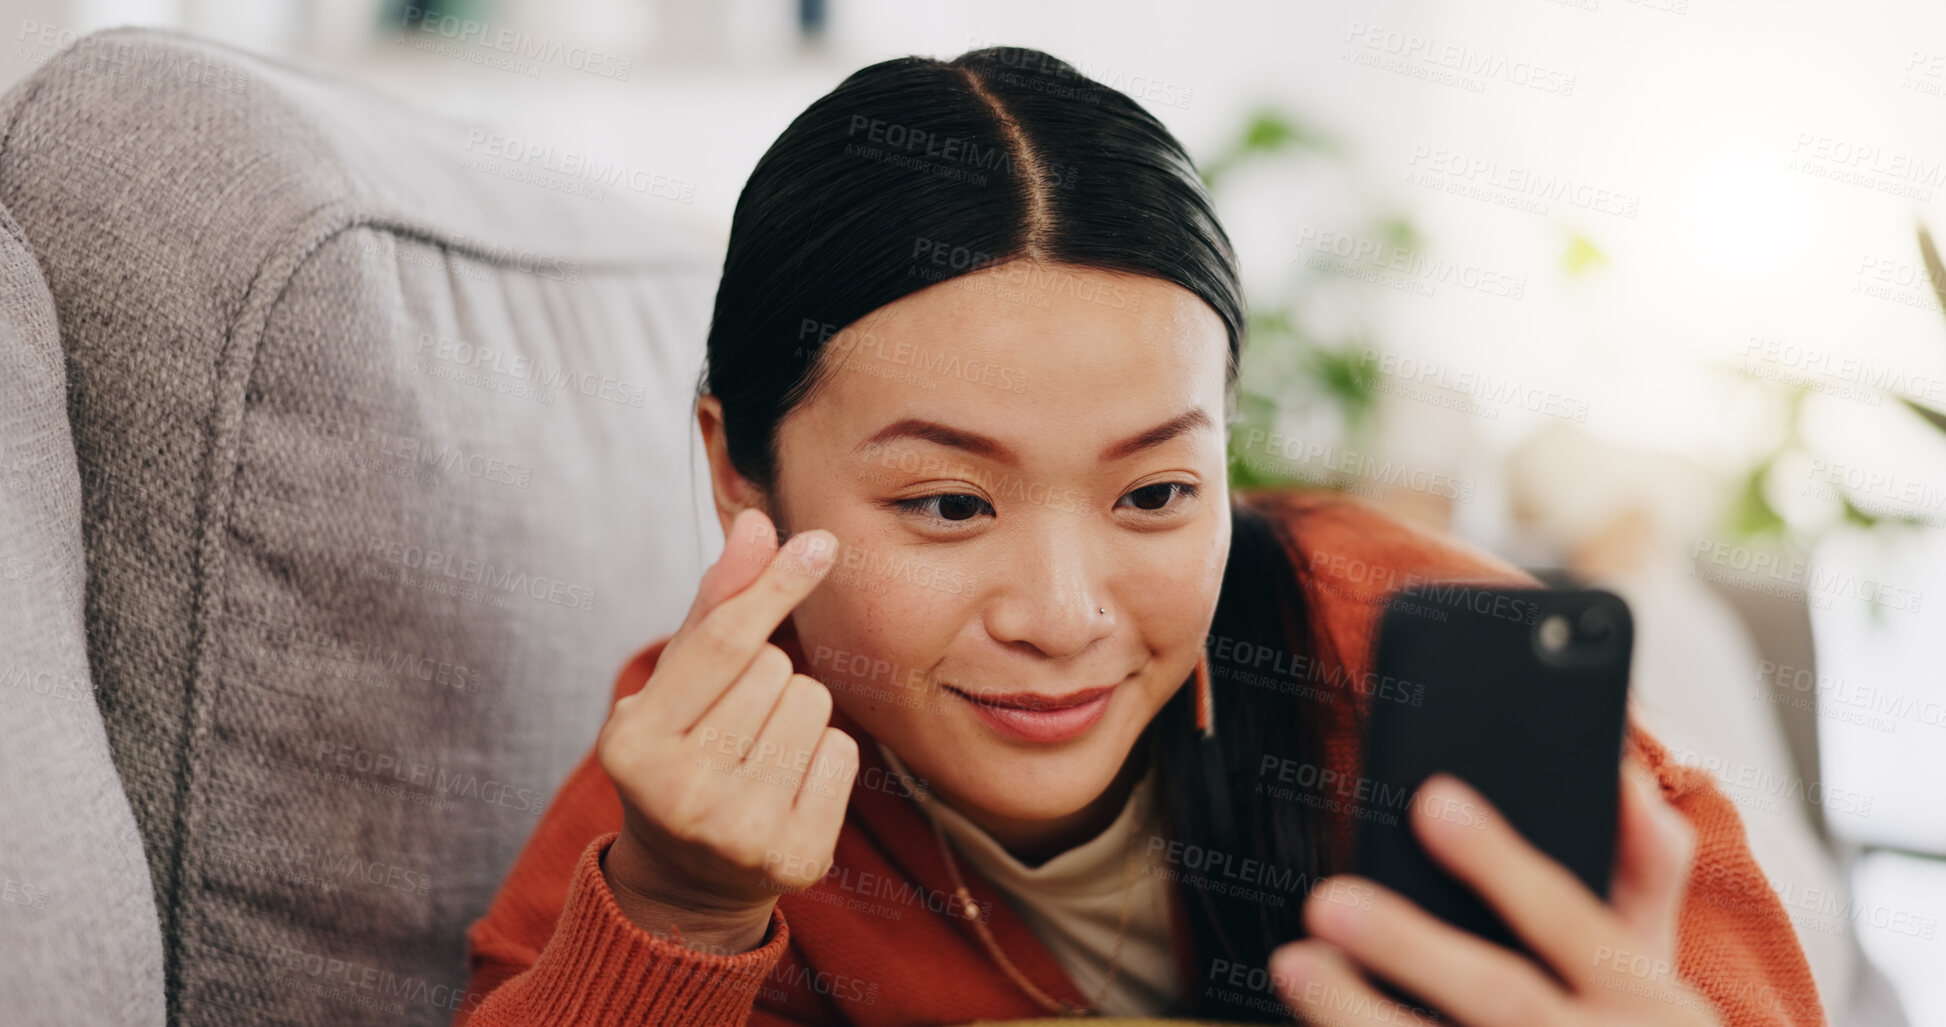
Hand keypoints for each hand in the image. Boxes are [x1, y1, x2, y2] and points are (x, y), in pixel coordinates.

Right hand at [597, 507, 856, 953]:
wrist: (689, 881)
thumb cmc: (682, 754)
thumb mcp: (677, 682)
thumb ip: (716, 604)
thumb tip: (757, 522)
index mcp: (631, 742)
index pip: (722, 642)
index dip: (774, 586)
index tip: (820, 542)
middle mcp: (679, 794)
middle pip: (777, 670)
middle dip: (767, 678)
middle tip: (732, 726)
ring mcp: (738, 834)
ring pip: (814, 705)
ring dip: (798, 714)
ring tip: (757, 755)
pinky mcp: (795, 861)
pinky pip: (843, 754)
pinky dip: (824, 757)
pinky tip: (786, 788)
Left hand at [1271, 761, 1720, 1025]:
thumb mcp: (1658, 960)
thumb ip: (1643, 862)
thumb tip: (1619, 770)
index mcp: (1647, 998)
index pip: (1571, 920)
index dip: (1501, 863)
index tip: (1433, 801)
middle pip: (1501, 998)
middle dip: (1413, 946)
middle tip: (1328, 899)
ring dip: (1360, 1015)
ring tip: (1295, 964)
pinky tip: (1311, 1026)